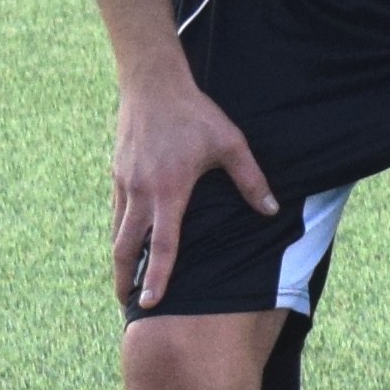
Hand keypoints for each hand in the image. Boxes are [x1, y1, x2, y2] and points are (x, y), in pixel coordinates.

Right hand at [113, 65, 273, 309]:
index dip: (156, 276)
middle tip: (129, 302)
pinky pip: (117, 211)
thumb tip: (271, 211)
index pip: (162, 244)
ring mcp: (124, 183)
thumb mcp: (231, 145)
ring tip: (126, 279)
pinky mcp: (117, 174)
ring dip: (120, 257)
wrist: (153, 86)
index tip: (150, 302)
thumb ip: (252, 180)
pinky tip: (128, 241)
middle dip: (125, 277)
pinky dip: (120, 231)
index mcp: (169, 191)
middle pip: (126, 246)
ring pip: (117, 230)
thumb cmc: (196, 115)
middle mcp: (141, 192)